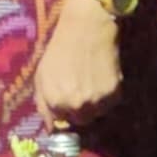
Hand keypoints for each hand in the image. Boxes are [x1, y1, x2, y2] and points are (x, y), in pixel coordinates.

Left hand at [32, 0, 123, 125]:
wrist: (86, 28)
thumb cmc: (60, 50)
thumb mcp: (41, 76)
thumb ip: (43, 105)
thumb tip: (50, 128)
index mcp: (56, 102)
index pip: (59, 126)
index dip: (62, 113)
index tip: (65, 102)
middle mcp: (77, 106)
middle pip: (80, 122)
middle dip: (77, 109)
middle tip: (78, 88)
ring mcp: (97, 101)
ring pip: (96, 114)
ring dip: (93, 104)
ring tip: (89, 80)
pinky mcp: (115, 93)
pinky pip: (110, 104)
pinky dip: (106, 95)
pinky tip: (100, 77)